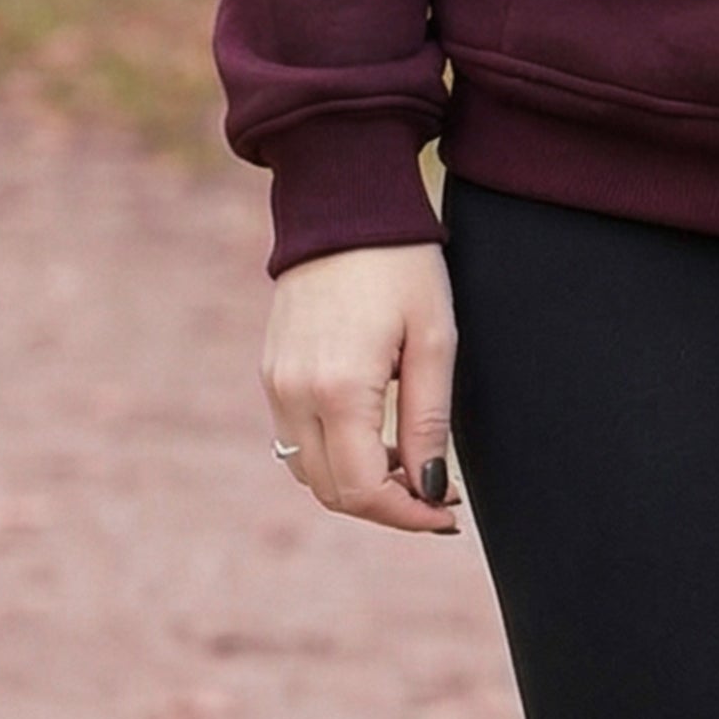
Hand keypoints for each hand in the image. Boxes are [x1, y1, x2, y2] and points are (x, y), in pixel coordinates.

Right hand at [263, 241, 461, 534]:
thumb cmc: (401, 264)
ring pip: (309, 471)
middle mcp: (295, 394)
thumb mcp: (435, 338)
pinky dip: (333, 454)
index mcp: (339, 389)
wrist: (343, 204)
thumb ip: (429, 420)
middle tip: (437, 494)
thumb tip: (431, 489)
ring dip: (357, 483)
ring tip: (409, 464)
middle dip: (386, 505)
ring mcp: (275, 383)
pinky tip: (374, 435)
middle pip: (333, 491)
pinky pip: (296, 438)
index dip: (408, 515)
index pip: (363, 490)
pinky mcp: (272, 370)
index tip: (447, 514)